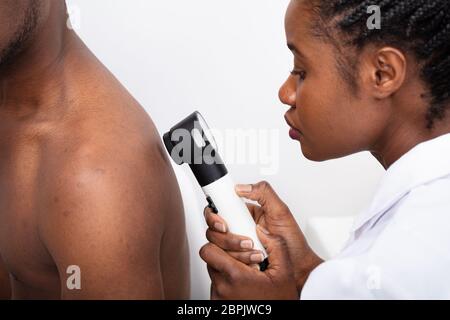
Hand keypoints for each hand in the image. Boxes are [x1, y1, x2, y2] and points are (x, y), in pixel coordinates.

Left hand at [200, 224, 298, 299]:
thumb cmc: (279, 302)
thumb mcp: (285, 272)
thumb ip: (276, 246)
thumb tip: (262, 231)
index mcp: (235, 277)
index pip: (208, 251)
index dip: (219, 243)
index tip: (234, 244)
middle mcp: (222, 289)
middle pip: (211, 259)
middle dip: (226, 254)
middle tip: (244, 258)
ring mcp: (218, 298)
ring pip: (214, 272)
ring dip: (227, 268)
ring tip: (247, 272)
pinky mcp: (218, 305)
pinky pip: (217, 286)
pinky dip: (227, 282)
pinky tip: (244, 284)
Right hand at [204, 181, 322, 290]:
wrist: (298, 269)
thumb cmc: (293, 244)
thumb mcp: (281, 212)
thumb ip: (264, 193)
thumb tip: (240, 188)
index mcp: (245, 213)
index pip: (219, 209)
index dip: (214, 216)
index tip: (222, 223)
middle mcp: (238, 227)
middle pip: (214, 229)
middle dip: (227, 237)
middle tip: (245, 240)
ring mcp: (236, 245)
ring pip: (218, 246)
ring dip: (235, 249)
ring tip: (255, 250)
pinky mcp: (236, 261)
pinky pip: (225, 260)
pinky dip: (236, 261)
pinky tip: (251, 260)